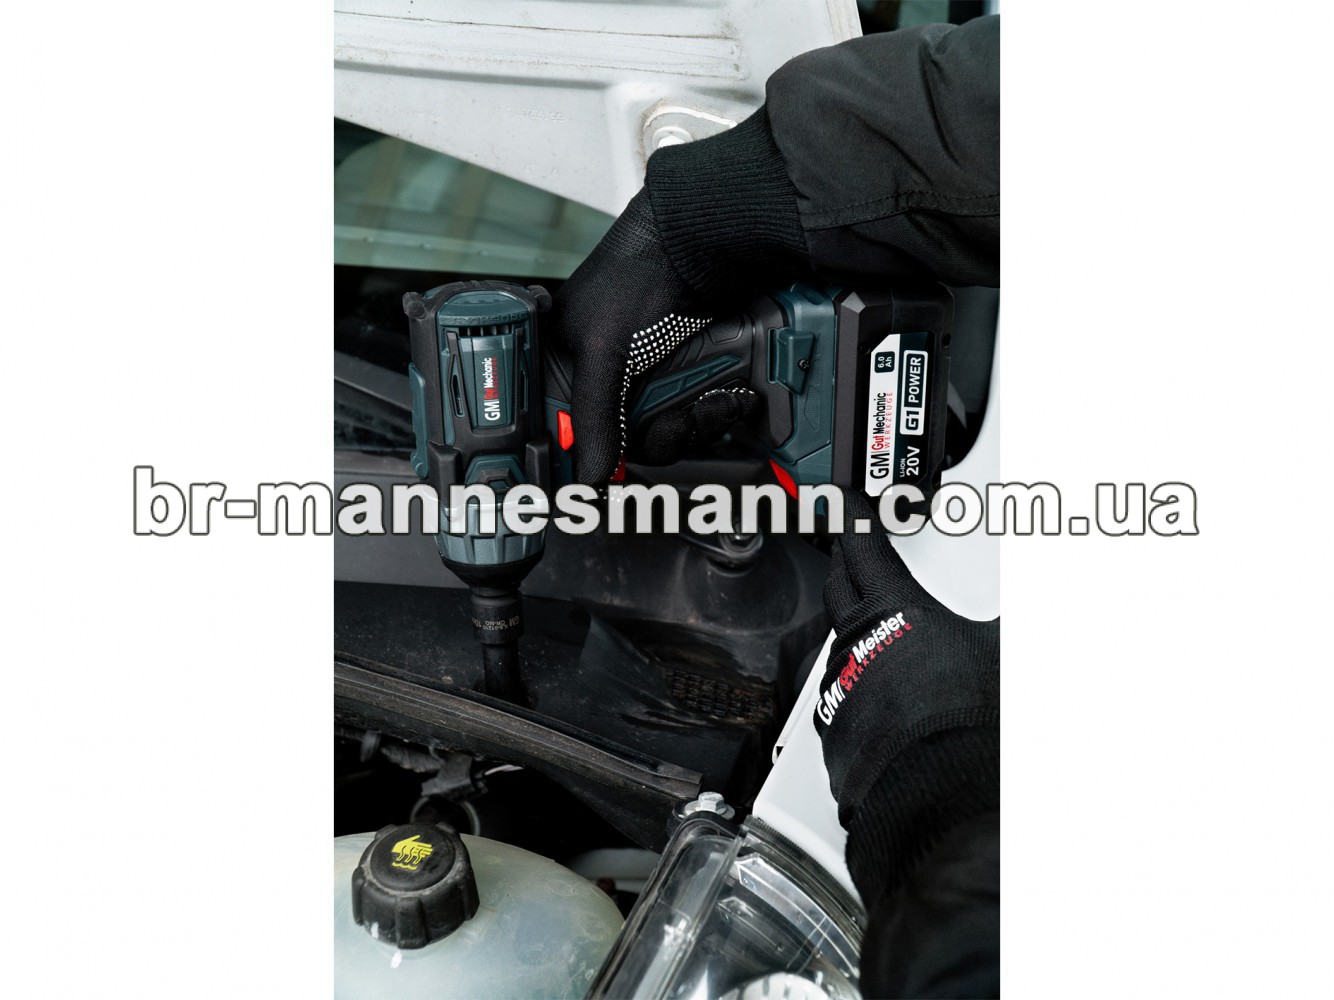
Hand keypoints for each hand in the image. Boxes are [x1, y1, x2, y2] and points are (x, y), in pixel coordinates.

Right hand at [552, 110, 808, 483]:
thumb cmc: (638, 277)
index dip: (601, 453)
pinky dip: (712, 410)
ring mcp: (644, 374)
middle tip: (685, 420)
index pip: (574, 435)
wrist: (706, 247)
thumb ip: (593, 416)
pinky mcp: (681, 371)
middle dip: (665, 434)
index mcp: (563, 364)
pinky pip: (691, 411)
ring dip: (697, 424)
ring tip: (717, 403)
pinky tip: (727, 397)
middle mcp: (602, 374)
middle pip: (626, 440)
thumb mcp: (605, 352)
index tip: (622, 464)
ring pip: (665, 430)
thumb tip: (589, 472)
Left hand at [816, 489, 998, 820]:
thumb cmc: (970, 721)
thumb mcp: (1005, 652)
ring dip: (852, 630)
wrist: (937, 794)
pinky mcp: (834, 730)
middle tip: (851, 551)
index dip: (856, 519)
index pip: (864, 547)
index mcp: (893, 609)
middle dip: (844, 563)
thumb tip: (1025, 611)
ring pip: (837, 642)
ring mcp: (841, 687)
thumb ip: (1012, 621)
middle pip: (838, 586)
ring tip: (874, 630)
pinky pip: (838, 695)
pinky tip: (874, 694)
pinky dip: (854, 684)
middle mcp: (856, 641)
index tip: (850, 503)